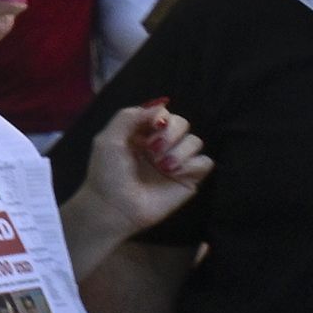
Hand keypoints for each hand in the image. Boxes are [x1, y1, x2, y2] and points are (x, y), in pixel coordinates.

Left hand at [77, 101, 209, 240]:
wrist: (113, 207)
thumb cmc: (107, 174)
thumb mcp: (108, 139)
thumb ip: (129, 117)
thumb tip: (160, 105)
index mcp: (141, 134)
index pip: (163, 114)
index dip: (160, 118)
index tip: (152, 127)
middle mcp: (161, 145)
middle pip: (183, 123)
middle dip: (170, 133)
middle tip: (152, 150)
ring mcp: (176, 162)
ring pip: (196, 141)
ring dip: (178, 151)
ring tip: (161, 166)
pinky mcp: (188, 179)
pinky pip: (205, 162)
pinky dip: (191, 165)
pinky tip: (174, 173)